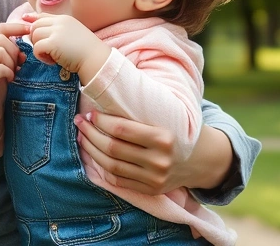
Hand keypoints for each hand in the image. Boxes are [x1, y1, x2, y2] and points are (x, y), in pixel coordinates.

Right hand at [0, 22, 27, 131]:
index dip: (17, 27)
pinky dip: (9, 74)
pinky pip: (2, 68)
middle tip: (16, 66)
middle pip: (2, 39)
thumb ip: (6, 50)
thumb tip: (25, 36)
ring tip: (10, 74)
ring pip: (2, 52)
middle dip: (15, 52)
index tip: (30, 30)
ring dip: (11, 64)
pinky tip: (8, 81)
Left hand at [22, 12, 110, 80]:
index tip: (27, 25)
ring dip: (38, 48)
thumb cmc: (85, 50)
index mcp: (65, 19)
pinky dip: (41, 56)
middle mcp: (60, 22)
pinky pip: (36, 48)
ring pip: (34, 35)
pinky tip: (52, 61)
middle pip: (35, 25)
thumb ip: (57, 29)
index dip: (33, 21)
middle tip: (46, 50)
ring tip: (51, 56)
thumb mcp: (72, 34)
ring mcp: (56, 31)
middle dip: (35, 38)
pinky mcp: (53, 43)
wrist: (96, 59)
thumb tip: (39, 26)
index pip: (42, 16)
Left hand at [74, 112, 233, 194]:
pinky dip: (101, 167)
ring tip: (82, 136)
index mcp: (164, 137)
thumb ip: (141, 107)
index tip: (91, 113)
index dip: (101, 121)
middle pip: (113, 148)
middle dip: (91, 133)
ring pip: (111, 165)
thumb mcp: (165, 116)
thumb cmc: (175, 129)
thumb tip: (107, 88)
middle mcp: (160, 161)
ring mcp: (155, 178)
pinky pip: (118, 179)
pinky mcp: (150, 190)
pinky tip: (93, 154)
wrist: (199, 159)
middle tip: (80, 122)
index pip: (122, 130)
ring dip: (91, 150)